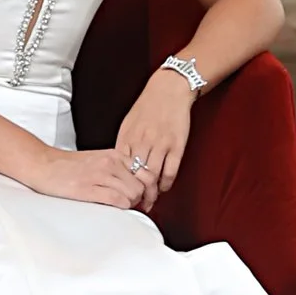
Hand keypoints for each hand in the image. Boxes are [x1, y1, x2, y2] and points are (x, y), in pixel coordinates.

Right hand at [23, 144, 148, 210]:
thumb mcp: (98, 159)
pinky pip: (117, 201)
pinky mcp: (89, 189)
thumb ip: (117, 169)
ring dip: (130, 205)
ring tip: (121, 208)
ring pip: (132, 194)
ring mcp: (100, 175)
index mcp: (114, 155)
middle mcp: (110, 163)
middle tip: (134, 207)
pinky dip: (121, 208)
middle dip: (141, 199)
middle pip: (142, 186)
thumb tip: (135, 186)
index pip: (146, 172)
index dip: (149, 189)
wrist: (42, 165)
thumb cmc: (67, 165)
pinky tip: (113, 209)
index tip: (145, 199)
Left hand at [112, 71, 196, 212]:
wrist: (168, 90)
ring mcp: (160, 145)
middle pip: (135, 177)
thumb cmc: (147, 107)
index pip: (119, 169)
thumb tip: (119, 165)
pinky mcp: (176, 145)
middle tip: (136, 204)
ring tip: (149, 200)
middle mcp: (142, 142)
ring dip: (151, 193)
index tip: (120, 195)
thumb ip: (124, 145)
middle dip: (134, 194)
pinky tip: (163, 187)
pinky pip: (170, 171)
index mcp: (127, 138)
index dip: (119, 185)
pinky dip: (166, 184)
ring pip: (152, 177)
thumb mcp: (128, 124)